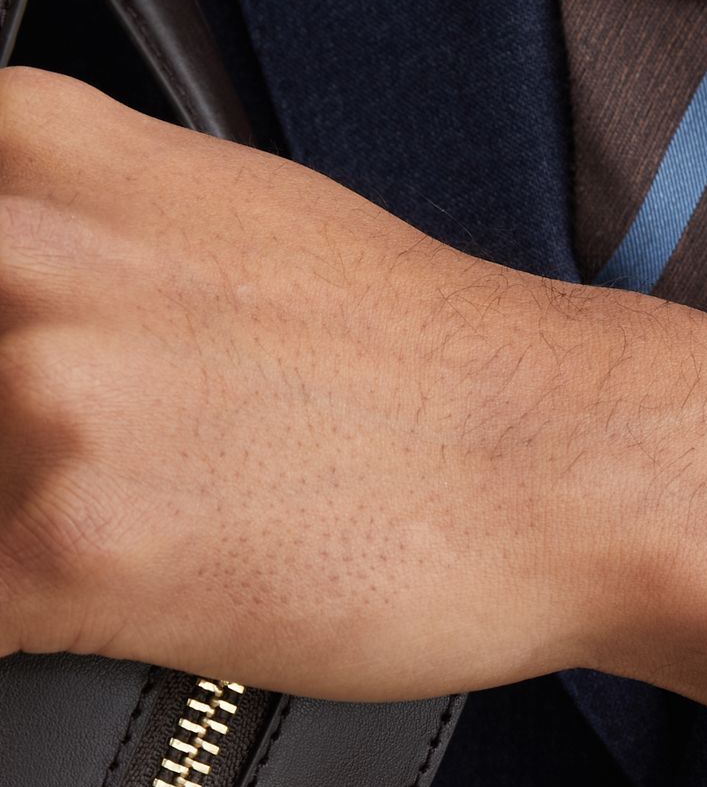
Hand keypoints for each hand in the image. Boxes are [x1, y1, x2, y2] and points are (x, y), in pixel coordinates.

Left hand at [0, 70, 706, 786]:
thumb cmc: (422, 370)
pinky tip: (147, 620)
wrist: (569, 466)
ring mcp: (37, 395)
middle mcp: (13, 250)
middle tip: (147, 491)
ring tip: (167, 554)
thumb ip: (73, 256)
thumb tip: (16, 341)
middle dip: (20, 474)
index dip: (3, 385)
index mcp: (30, 150)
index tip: (50, 439)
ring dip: (39, 550)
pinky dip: (47, 637)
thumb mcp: (210, 224)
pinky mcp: (69, 544)